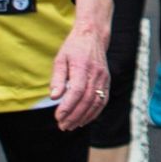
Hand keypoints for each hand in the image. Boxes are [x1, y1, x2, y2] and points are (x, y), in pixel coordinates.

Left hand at [49, 8, 112, 130]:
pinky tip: (84, 120)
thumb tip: (54, 97)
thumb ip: (57, 78)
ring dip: (83, 117)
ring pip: (96, 103)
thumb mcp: (60, 59)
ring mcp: (104, 78)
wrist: (93, 35)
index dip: (68, 106)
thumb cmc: (73, 48)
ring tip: (71, 125)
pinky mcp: (107, 81)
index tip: (57, 116)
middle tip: (62, 126)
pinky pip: (102, 101)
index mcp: (82, 66)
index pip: (77, 91)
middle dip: (74, 116)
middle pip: (86, 100)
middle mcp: (96, 73)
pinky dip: (94, 113)